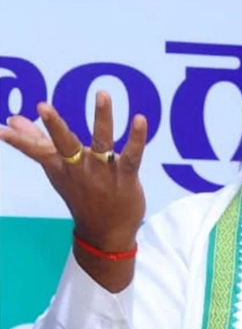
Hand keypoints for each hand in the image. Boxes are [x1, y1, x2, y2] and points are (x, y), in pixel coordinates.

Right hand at [0, 91, 146, 285]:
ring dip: (102, 117)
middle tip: (42, 106)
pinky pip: (133, 155)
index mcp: (61, 168)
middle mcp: (80, 168)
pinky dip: (137, 137)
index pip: (37, 150)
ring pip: (102, 141)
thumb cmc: (81, 196)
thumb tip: (14, 119)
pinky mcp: (126, 176)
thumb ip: (39, 143)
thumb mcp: (57, 171)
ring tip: (102, 94)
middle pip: (66, 144)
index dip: (20, 140)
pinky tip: (140, 119)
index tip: (1, 128)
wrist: (106, 234)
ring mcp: (104, 172)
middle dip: (55, 126)